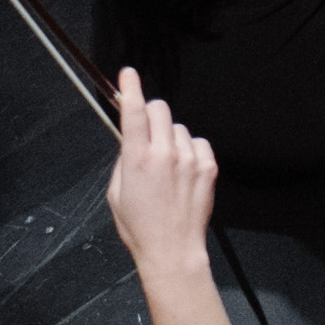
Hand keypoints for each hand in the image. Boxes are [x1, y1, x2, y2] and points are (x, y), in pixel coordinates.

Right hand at [107, 71, 221, 288]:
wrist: (172, 251)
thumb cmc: (140, 227)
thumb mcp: (116, 194)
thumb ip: (124, 161)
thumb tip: (130, 141)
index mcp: (137, 160)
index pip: (134, 112)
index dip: (131, 88)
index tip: (128, 74)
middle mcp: (165, 154)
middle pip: (159, 110)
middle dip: (151, 114)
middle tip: (147, 133)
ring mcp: (189, 159)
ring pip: (178, 128)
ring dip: (170, 139)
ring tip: (167, 168)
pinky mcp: (207, 166)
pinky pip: (198, 143)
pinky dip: (190, 151)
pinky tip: (184, 172)